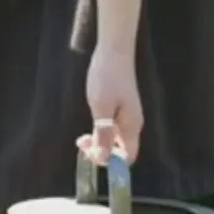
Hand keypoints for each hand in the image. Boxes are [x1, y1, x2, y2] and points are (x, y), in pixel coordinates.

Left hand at [76, 47, 143, 164]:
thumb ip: (102, 134)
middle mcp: (132, 125)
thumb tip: (102, 160)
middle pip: (120, 151)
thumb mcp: (101, 108)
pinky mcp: (120, 109)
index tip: (91, 151)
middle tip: (81, 141)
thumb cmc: (107, 77)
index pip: (127, 158)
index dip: (110, 161)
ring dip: (98, 143)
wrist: (113, 51)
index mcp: (131, 127)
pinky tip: (89, 125)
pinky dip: (100, 132)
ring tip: (82, 136)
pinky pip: (111, 130)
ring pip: (114, 141)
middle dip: (100, 152)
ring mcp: (127, 117)